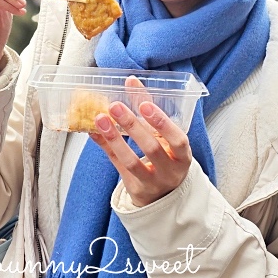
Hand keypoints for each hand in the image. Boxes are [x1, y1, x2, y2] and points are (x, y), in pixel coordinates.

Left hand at [89, 79, 192, 206]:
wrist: (164, 195)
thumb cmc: (166, 157)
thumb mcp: (167, 138)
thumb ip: (151, 111)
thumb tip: (131, 82)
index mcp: (182, 156)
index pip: (178, 140)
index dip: (162, 123)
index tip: (145, 105)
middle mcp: (169, 171)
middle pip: (152, 149)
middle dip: (133, 126)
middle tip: (116, 106)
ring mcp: (151, 182)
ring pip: (131, 161)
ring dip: (114, 138)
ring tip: (100, 119)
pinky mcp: (134, 187)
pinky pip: (117, 165)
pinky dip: (105, 147)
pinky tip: (94, 132)